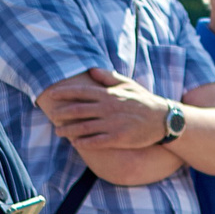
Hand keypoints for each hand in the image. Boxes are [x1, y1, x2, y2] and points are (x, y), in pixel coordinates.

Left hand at [37, 68, 169, 149]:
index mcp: (109, 94)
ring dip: (69, 130)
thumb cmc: (144, 101)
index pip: (82, 92)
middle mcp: (108, 108)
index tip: (52, 94)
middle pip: (79, 110)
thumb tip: (92, 70)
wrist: (163, 120)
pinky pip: (96, 141)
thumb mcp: (127, 84)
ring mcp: (112, 124)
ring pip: (84, 127)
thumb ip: (108, 77)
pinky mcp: (118, 138)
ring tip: (58, 132)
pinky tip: (76, 143)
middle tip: (52, 115)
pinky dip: (84, 142)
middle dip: (63, 113)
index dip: (65, 93)